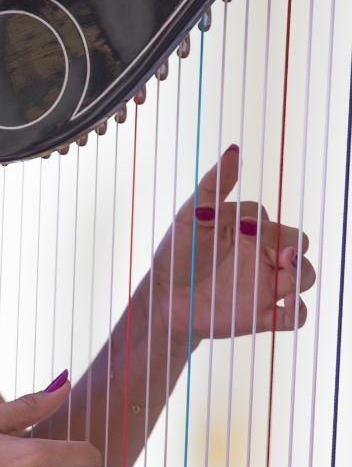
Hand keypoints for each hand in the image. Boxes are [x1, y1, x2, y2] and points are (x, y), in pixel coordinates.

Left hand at [150, 145, 315, 347]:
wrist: (162, 300)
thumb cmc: (176, 255)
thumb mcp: (190, 217)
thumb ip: (214, 186)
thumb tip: (234, 149)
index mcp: (251, 233)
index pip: (276, 224)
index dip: (266, 226)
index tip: (243, 227)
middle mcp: (263, 257)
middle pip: (300, 247)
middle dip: (296, 248)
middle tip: (280, 253)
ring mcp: (264, 287)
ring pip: (304, 277)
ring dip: (302, 274)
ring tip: (284, 272)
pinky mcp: (261, 316)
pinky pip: (295, 316)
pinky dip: (297, 312)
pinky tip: (285, 306)